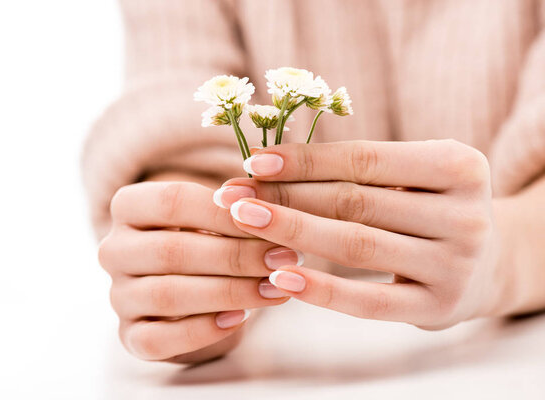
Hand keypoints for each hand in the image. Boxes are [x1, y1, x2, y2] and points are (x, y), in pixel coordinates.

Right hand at [98, 181, 295, 362]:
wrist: (185, 286)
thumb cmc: (205, 239)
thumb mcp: (212, 215)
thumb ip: (232, 208)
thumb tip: (263, 208)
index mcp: (127, 207)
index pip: (171, 201)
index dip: (223, 213)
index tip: (270, 219)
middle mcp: (113, 250)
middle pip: (171, 251)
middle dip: (235, 256)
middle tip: (282, 259)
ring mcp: (118, 295)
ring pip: (167, 295)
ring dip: (228, 292)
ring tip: (273, 289)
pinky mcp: (128, 335)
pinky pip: (158, 339)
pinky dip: (202, 330)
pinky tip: (238, 319)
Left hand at [213, 140, 507, 329]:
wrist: (489, 263)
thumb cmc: (431, 207)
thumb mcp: (413, 176)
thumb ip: (357, 169)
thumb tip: (265, 165)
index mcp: (458, 165)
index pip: (364, 159)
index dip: (304, 160)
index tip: (252, 162)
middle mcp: (465, 214)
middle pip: (354, 201)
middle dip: (285, 196)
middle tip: (232, 195)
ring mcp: (456, 265)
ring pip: (356, 246)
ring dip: (292, 233)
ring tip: (243, 223)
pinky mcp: (439, 307)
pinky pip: (370, 302)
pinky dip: (322, 291)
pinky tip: (280, 280)